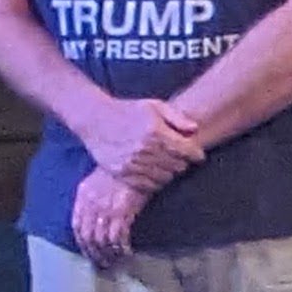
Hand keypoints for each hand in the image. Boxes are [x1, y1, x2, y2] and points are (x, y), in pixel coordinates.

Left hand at [72, 168, 150, 267]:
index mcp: (83, 198)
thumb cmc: (117, 168)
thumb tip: (91, 213)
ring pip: (102, 240)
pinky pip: (118, 237)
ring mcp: (106, 210)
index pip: (78, 227)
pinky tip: (126, 252)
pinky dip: (121, 247)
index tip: (88, 253)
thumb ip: (90, 197)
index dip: (82, 243)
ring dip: (108, 254)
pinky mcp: (122, 213)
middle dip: (95, 253)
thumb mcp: (95, 180)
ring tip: (114, 262)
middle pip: (89, 237)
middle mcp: (91, 207)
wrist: (133, 158)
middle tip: (102, 264)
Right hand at [82, 96, 202, 190]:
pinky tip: (152, 172)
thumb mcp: (154, 106)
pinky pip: (147, 185)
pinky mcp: (123, 173)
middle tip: (178, 158)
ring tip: (165, 165)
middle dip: (182, 163)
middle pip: (178, 166)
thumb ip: (177, 117)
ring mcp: (133, 163)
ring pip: (164, 178)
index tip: (196, 154)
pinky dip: (154, 181)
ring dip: (168, 173)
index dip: (196, 154)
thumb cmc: (127, 110)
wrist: (95, 119)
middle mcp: (145, 149)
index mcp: (156, 132)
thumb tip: (195, 129)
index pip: (187, 151)